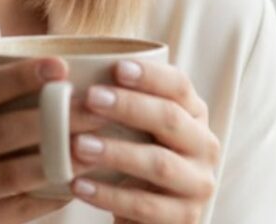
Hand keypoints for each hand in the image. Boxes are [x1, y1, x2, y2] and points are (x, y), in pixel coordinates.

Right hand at [0, 19, 108, 223]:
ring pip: (12, 173)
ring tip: (94, 146)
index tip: (61, 65)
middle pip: (2, 131)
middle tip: (96, 107)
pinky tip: (74, 184)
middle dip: (53, 119)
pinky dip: (47, 198)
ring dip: (58, 160)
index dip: (20, 76)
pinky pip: (15, 211)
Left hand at [68, 60, 220, 223]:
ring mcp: (198, 184)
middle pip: (170, 119)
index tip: (116, 67)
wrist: (146, 215)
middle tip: (90, 98)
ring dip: (116, 153)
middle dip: (129, 106)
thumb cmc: (131, 157)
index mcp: (193, 114)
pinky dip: (108, 196)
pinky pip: (145, 205)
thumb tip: (71, 70)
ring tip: (77, 145)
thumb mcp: (132, 127)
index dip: (150, 75)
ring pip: (159, 164)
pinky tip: (78, 186)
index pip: (179, 85)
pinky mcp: (184, 217)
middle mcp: (204, 145)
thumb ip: (118, 101)